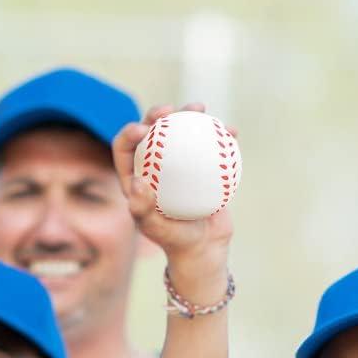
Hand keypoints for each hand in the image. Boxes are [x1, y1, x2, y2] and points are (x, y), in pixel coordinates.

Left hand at [111, 103, 232, 268]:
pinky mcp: (203, 168)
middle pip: (152, 132)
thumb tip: (136, 181)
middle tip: (171, 110)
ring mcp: (179, 166)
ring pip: (181, 133)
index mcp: (136, 176)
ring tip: (201, 109)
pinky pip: (210, 147)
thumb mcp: (156, 229)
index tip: (145, 129)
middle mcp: (155, 167)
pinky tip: (231, 131)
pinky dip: (221, 136)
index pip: (125, 148)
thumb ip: (142, 208)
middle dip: (157, 113)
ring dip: (189, 114)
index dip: (130, 132)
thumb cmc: (175, 241)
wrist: (204, 248)